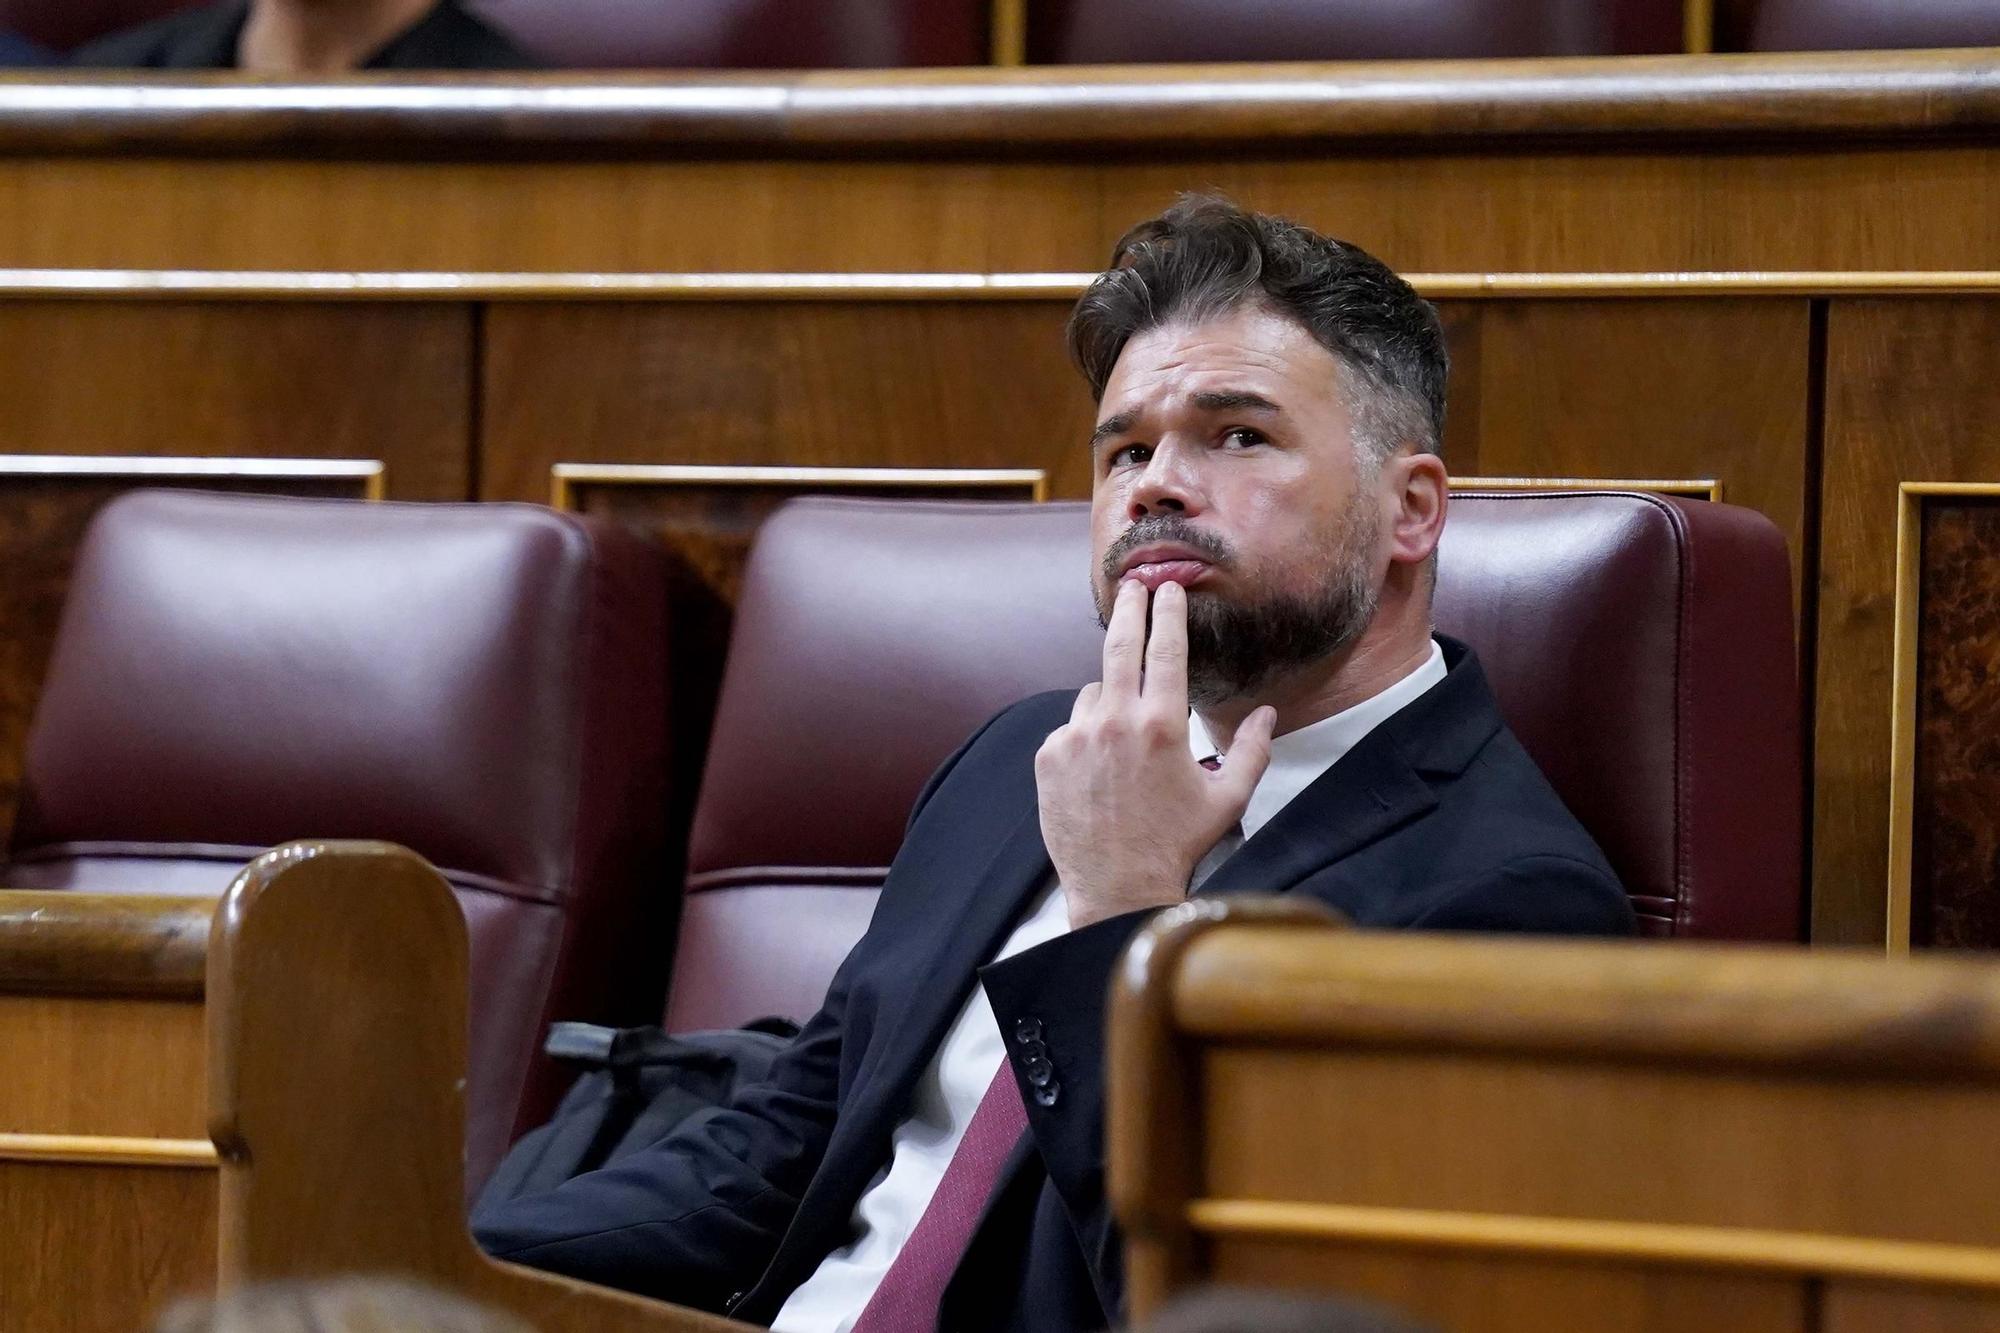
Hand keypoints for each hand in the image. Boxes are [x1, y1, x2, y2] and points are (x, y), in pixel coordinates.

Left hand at [1034, 578, 1275, 930]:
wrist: (1117, 886)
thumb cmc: (1176, 843)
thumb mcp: (1227, 799)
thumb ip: (1253, 750)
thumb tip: (1268, 713)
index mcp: (1164, 726)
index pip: (1167, 650)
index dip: (1167, 612)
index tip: (1167, 588)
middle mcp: (1116, 722)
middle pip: (1119, 645)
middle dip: (1128, 607)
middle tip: (1131, 584)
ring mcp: (1077, 737)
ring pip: (1094, 692)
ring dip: (1110, 698)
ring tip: (1125, 738)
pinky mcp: (1049, 755)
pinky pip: (1070, 726)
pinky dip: (1085, 734)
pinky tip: (1100, 767)